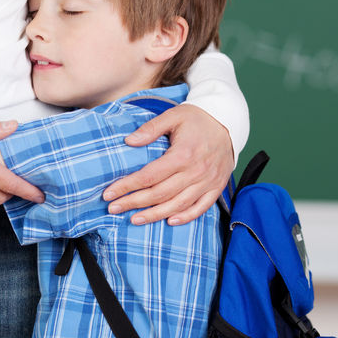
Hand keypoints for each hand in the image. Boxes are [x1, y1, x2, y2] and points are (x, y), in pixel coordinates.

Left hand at [103, 105, 233, 224]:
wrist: (229, 122)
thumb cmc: (198, 119)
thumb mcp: (173, 115)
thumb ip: (151, 128)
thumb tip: (129, 141)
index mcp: (182, 154)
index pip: (148, 176)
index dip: (127, 186)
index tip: (109, 194)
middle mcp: (195, 171)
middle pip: (159, 194)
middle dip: (133, 203)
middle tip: (113, 208)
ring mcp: (207, 182)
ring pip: (177, 205)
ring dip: (154, 215)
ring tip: (134, 219)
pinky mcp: (216, 187)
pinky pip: (200, 208)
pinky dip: (185, 217)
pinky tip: (169, 221)